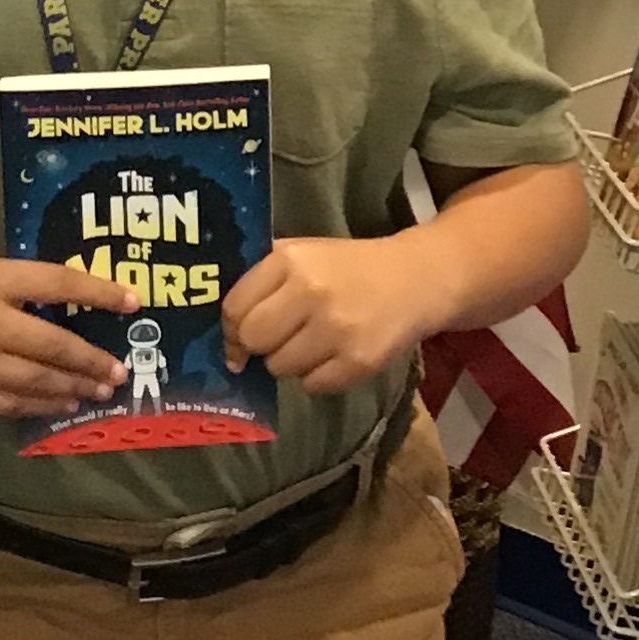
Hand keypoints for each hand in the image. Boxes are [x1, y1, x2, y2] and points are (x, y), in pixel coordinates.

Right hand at [0, 250, 135, 417]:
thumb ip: (26, 283)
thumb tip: (85, 300)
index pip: (56, 283)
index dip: (99, 293)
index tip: (133, 303)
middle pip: (52, 344)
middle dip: (92, 360)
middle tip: (119, 369)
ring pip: (37, 382)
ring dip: (75, 387)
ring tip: (102, 389)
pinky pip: (14, 404)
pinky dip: (44, 405)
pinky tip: (64, 402)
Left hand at [220, 234, 432, 395]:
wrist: (416, 279)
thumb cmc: (348, 267)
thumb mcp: (303, 253)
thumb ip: (262, 277)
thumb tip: (222, 320)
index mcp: (290, 260)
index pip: (235, 307)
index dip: (230, 328)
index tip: (236, 336)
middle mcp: (310, 292)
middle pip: (253, 340)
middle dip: (258, 345)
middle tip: (274, 340)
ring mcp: (336, 329)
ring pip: (280, 368)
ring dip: (287, 362)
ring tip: (309, 343)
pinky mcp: (358, 361)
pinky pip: (311, 386)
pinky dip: (315, 377)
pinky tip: (332, 356)